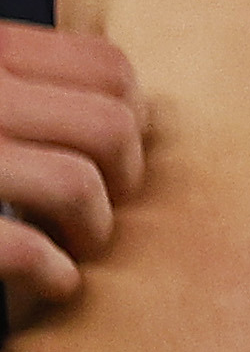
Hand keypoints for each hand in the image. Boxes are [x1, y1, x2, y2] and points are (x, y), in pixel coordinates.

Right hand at [0, 9, 143, 317]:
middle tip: (101, 210)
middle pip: (109, 127)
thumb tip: (135, 109)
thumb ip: (25, 84)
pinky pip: (25, 246)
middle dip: (125, 180)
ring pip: (75, 185)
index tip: (116, 157)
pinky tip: (52, 281)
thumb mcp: (1, 93)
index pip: (109, 69)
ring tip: (76, 247)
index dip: (134, 120)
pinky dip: (53, 273)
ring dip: (93, 230)